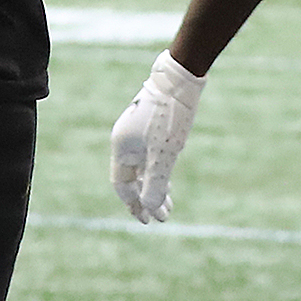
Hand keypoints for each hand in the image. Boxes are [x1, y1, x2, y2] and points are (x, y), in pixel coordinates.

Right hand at [110, 50, 205, 222]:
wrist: (179, 80)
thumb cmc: (169, 117)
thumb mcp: (164, 155)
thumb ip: (155, 182)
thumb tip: (149, 208)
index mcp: (122, 148)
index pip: (122, 185)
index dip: (134, 205)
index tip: (149, 220)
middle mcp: (125, 141)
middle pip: (132, 178)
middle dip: (147, 199)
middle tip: (162, 217)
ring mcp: (137, 133)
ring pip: (143, 167)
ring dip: (154, 186)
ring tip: (168, 203)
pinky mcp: (149, 126)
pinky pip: (149, 156)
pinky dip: (157, 171)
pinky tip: (168, 178)